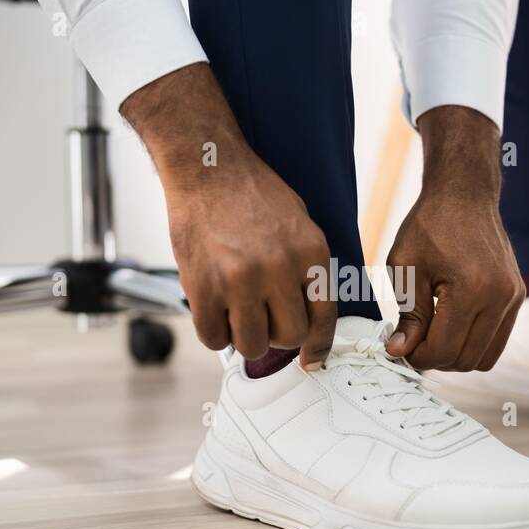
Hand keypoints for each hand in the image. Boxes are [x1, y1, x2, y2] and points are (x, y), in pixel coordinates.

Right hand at [122, 65, 336, 366]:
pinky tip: (213, 312)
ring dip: (245, 337)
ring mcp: (240, 279)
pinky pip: (213, 337)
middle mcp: (279, 268)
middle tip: (262, 321)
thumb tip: (310, 317)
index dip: (319, 346)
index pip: (324, 317)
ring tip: (236, 314)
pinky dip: (214, 333)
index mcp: (310, 252)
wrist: (207, 168)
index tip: (312, 360)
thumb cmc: (252, 194)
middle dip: (277, 336)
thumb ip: (307, 269)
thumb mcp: (300, 224)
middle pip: (288, 337)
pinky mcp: (204, 286)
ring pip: (252, 344)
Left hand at [384, 106, 524, 371]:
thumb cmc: (430, 225)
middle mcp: (500, 297)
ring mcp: (513, 298)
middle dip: (435, 358)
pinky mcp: (517, 297)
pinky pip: (496, 341)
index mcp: (472, 289)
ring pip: (484, 358)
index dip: (417, 357)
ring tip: (432, 334)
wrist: (465, 194)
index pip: (444, 350)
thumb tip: (399, 351)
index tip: (399, 345)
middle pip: (465, 359)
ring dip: (455, 356)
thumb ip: (407, 313)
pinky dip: (472, 344)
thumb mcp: (406, 266)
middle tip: (413, 340)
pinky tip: (450, 326)